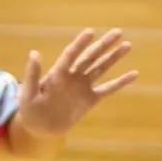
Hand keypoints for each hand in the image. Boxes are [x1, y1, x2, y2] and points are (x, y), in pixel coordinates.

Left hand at [16, 28, 136, 138]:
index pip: (71, 55)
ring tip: (127, 45)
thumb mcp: (28, 93)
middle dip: (103, 45)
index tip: (90, 32)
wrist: (40, 129)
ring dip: (113, 57)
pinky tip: (134, 74)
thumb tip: (34, 53)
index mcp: (57, 74)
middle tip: (117, 32)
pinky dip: (120, 82)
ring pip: (101, 68)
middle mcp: (72, 77)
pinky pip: (108, 89)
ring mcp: (83, 87)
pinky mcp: (90, 100)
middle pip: (90, 57)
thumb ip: (33, 75)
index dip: (80, 44)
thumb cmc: (30, 110)